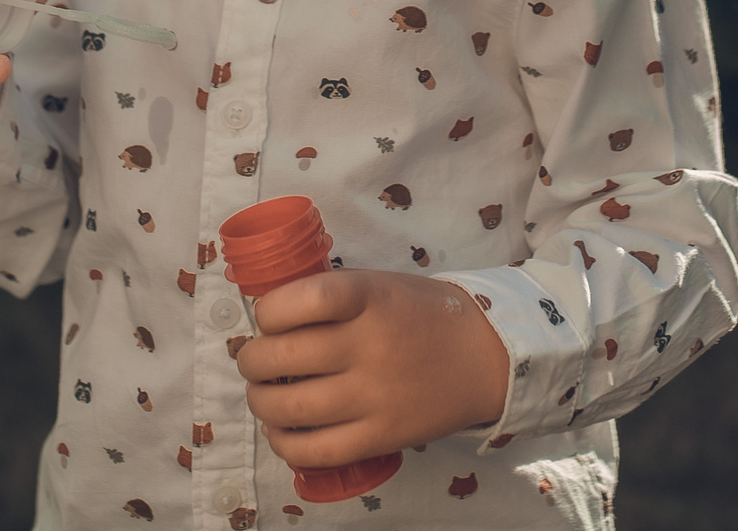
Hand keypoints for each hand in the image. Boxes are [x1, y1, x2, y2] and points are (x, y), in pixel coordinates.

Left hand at [236, 270, 510, 467]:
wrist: (486, 357)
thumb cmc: (423, 315)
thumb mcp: (380, 285)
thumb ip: (332, 297)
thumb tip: (269, 318)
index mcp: (368, 299)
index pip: (300, 300)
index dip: (269, 311)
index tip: (268, 317)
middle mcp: (369, 346)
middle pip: (281, 357)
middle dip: (251, 360)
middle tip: (253, 360)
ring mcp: (374, 396)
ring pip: (288, 408)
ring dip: (259, 401)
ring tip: (262, 394)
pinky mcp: (381, 437)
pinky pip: (315, 451)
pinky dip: (284, 444)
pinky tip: (281, 431)